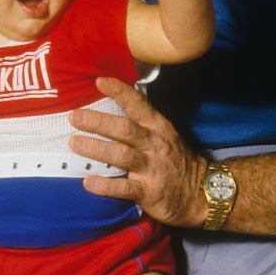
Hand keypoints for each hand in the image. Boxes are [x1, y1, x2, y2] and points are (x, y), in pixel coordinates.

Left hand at [70, 76, 207, 227]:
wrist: (201, 193)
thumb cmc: (175, 161)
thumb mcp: (164, 135)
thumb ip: (141, 123)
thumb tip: (110, 105)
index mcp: (157, 127)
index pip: (138, 105)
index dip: (119, 92)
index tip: (99, 81)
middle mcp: (155, 145)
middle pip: (125, 129)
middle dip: (98, 122)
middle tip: (74, 116)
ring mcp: (153, 169)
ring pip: (122, 155)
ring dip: (97, 148)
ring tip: (74, 143)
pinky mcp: (150, 192)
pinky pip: (125, 188)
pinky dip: (106, 185)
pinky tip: (88, 182)